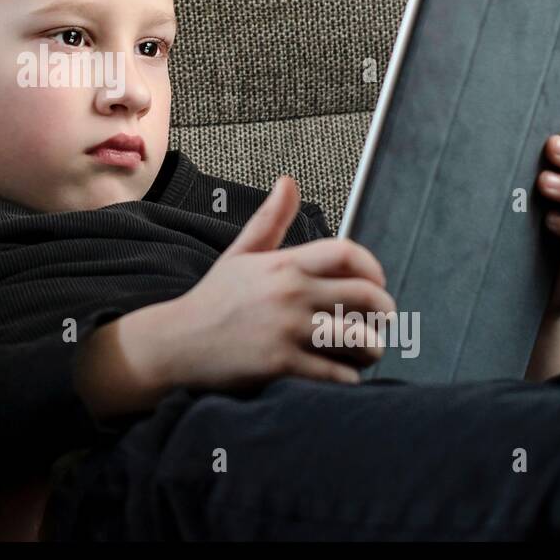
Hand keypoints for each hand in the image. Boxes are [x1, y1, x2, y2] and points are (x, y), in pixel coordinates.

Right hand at [161, 175, 394, 391]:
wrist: (175, 343)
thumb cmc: (213, 299)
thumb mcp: (240, 254)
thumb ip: (270, 220)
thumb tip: (288, 181)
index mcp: (284, 264)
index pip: (349, 254)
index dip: (374, 270)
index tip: (376, 285)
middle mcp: (290, 293)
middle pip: (368, 298)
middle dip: (384, 314)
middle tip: (379, 324)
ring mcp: (287, 330)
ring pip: (361, 339)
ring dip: (371, 349)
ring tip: (363, 352)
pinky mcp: (281, 366)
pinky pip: (339, 375)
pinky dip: (348, 378)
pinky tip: (339, 374)